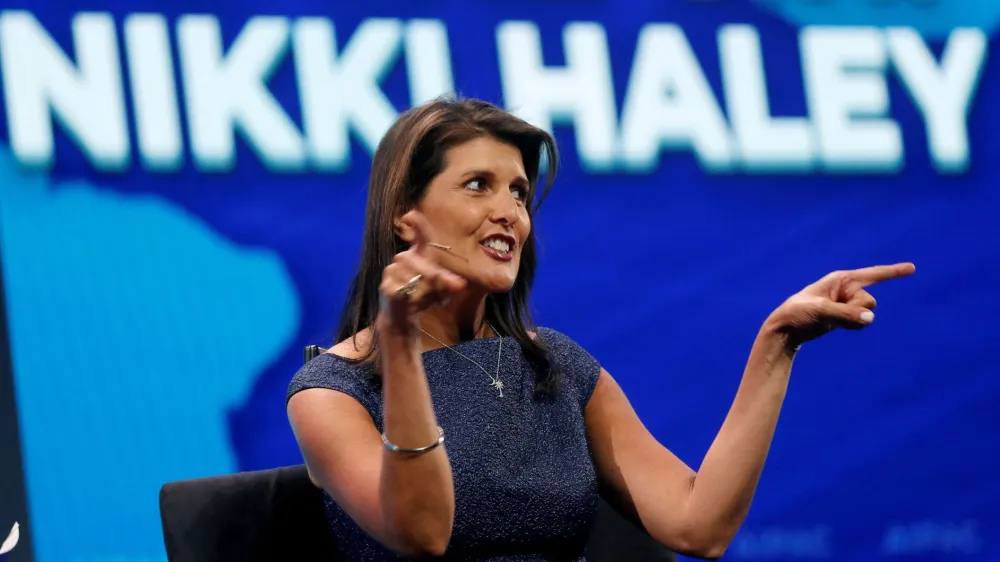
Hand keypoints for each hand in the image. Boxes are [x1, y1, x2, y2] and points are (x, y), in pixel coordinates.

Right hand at [378, 211, 466, 333]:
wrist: (401, 317)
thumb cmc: (422, 296)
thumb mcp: (439, 288)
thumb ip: (449, 283)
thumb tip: (460, 284)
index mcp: (418, 255)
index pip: (420, 236)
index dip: (417, 225)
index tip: (409, 216)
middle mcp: (403, 259)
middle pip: (419, 260)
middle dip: (434, 276)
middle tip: (448, 288)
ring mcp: (392, 272)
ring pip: (412, 277)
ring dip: (424, 290)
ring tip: (427, 300)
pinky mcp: (385, 287)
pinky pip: (403, 290)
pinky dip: (413, 299)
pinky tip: (414, 304)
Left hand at [766, 262, 915, 348]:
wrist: (786, 329)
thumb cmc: (798, 313)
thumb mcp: (820, 311)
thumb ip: (846, 314)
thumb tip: (870, 318)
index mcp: (841, 279)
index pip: (873, 274)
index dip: (893, 272)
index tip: (913, 267)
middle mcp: (847, 288)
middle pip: (870, 301)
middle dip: (856, 310)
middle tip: (831, 311)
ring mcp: (847, 302)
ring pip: (868, 312)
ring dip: (853, 319)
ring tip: (829, 318)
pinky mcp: (846, 315)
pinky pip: (862, 321)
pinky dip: (853, 325)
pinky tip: (834, 324)